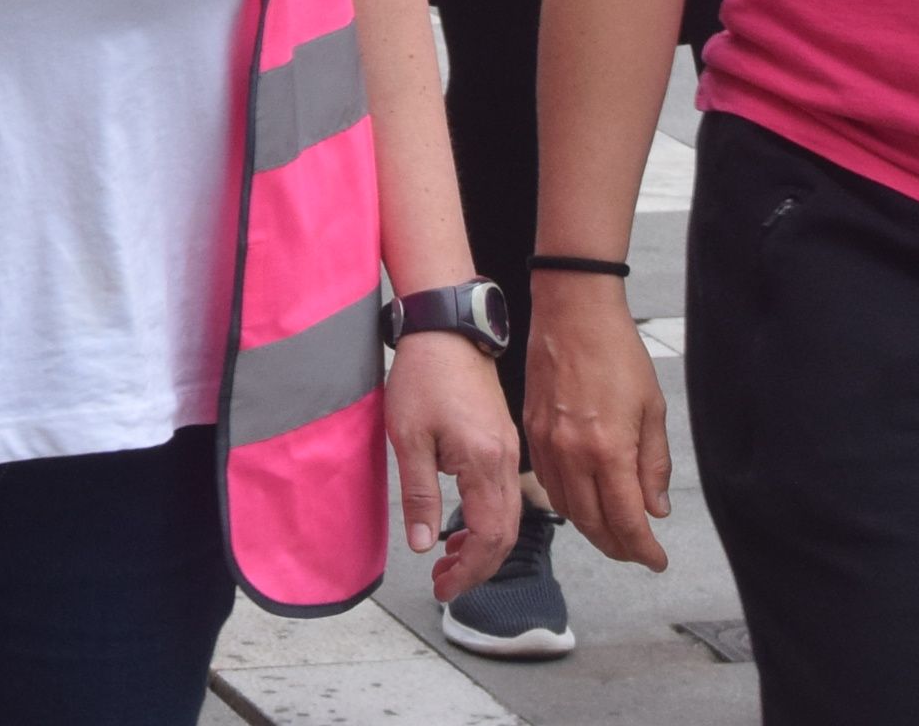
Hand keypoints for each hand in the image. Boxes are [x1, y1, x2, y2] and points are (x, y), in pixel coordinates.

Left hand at [384, 329, 520, 604]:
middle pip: (505, 535)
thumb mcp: (409, 438)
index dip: (468, 571)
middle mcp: (506, 462)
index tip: (443, 589)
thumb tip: (424, 546)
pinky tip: (459, 525)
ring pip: (507, 517)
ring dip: (481, 546)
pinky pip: (503, 496)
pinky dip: (485, 521)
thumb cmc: (424, 376)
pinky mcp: (502, 441)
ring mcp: (508, 450)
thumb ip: (420, 495)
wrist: (446, 329)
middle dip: (476, 567)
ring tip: (447, 561)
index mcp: (486, 464)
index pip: (489, 538)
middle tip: (444, 584)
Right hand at [523, 277, 675, 569]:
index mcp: (607, 450)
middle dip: (618, 546)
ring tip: (614, 531)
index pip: (626, 520)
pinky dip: (567, 502)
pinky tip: (583, 499)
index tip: (657, 561)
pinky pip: (548, 483)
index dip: (643, 549)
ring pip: (566, 509)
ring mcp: (546, 445)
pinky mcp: (530, 432)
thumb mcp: (651, 408)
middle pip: (592, 523)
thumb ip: (654, 464)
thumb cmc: (617, 353)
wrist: (571, 312)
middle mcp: (572, 454)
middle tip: (637, 552)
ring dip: (591, 528)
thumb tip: (655, 508)